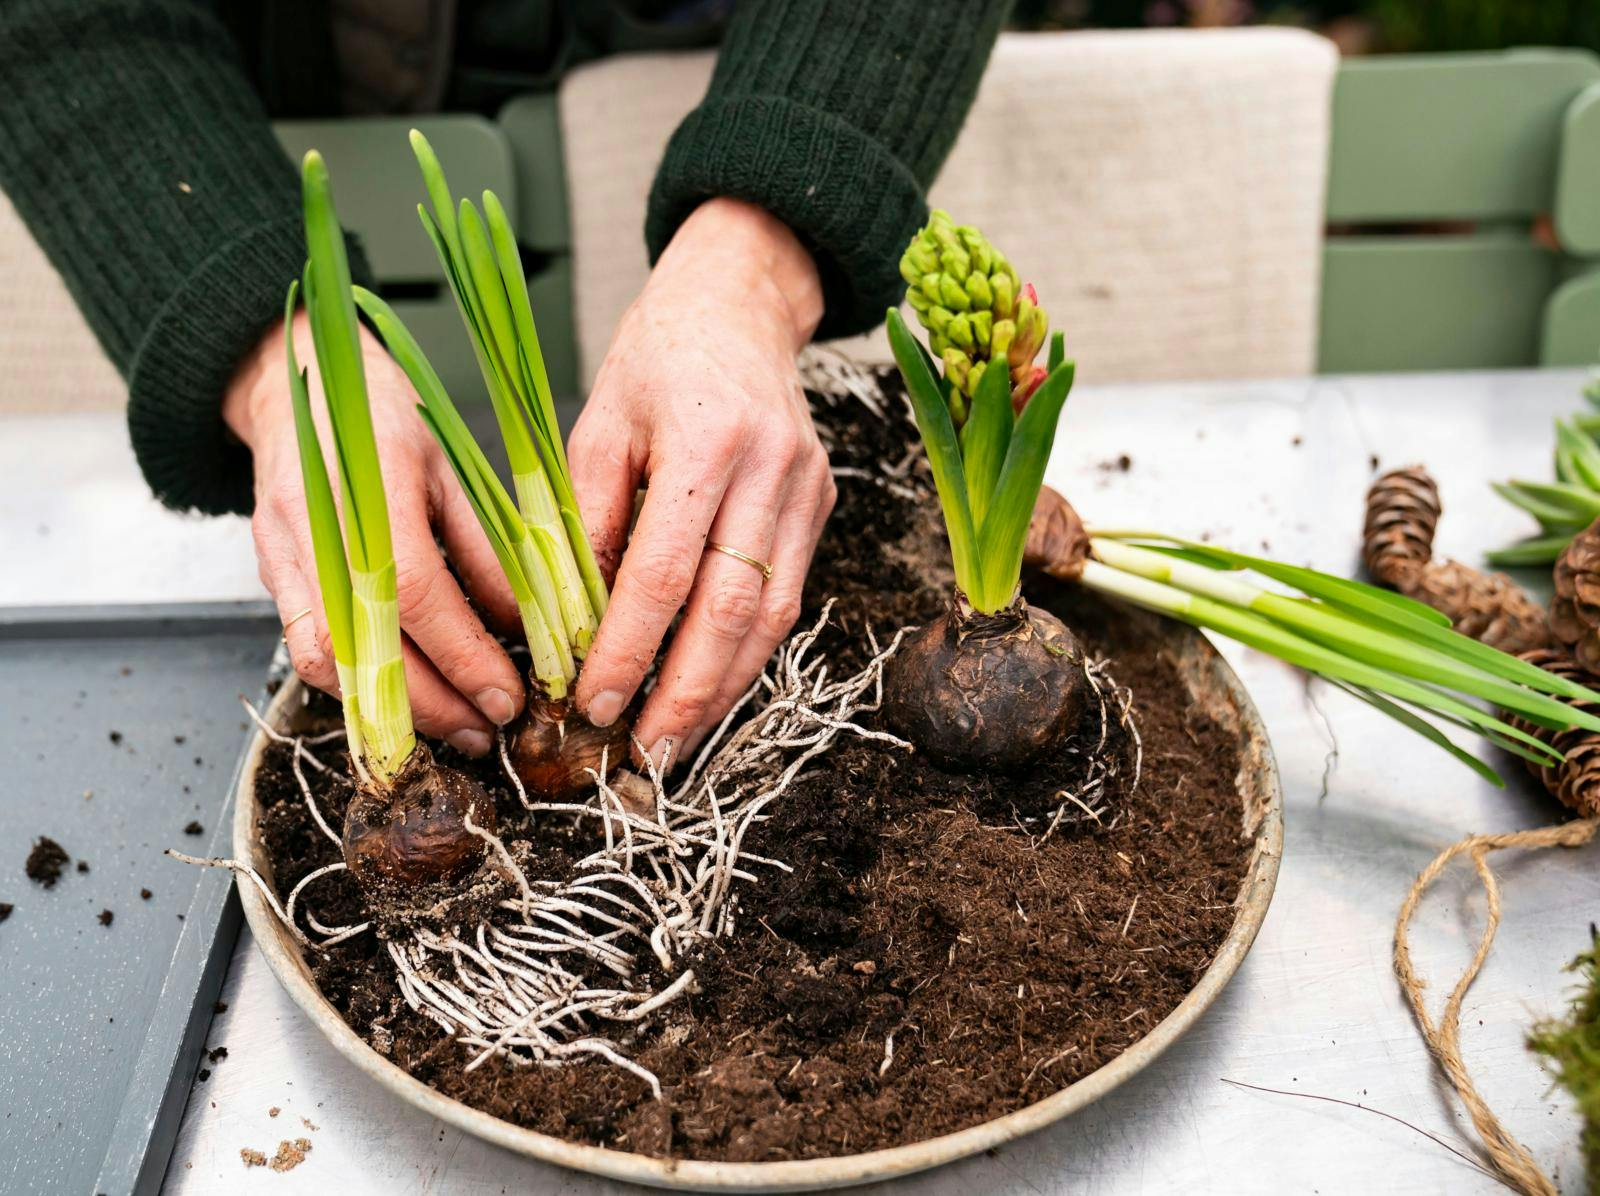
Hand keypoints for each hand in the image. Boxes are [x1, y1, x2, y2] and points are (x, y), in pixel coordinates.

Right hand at [224, 311, 526, 755]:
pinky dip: (355, 687)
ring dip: (390, 709)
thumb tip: (526, 623)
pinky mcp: (270, 571)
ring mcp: (282, 551)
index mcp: (372, 484)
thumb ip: (486, 544)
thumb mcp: (452, 463)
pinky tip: (402, 700)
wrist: (295, 378)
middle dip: (432, 703)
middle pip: (366, 644)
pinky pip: (305, 648)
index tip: (507, 697)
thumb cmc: (382, 411)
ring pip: (326, 660)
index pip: (416, 592)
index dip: (463, 656)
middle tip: (486, 729)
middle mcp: (316, 525)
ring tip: (451, 725)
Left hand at [570, 198, 834, 767]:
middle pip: (734, 607)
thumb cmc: (656, 357)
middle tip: (646, 753)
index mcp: (708, 438)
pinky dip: (750, 649)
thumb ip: (587, 518)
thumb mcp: (598, 422)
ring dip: (727, 686)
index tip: (594, 701)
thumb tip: (574, 621)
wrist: (740, 302)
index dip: (630, 647)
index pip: (665, 571)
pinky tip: (715, 686)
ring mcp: (808, 488)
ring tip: (679, 739)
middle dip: (688, 691)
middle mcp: (772, 467)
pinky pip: (789, 594)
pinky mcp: (822, 505)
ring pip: (774, 613)